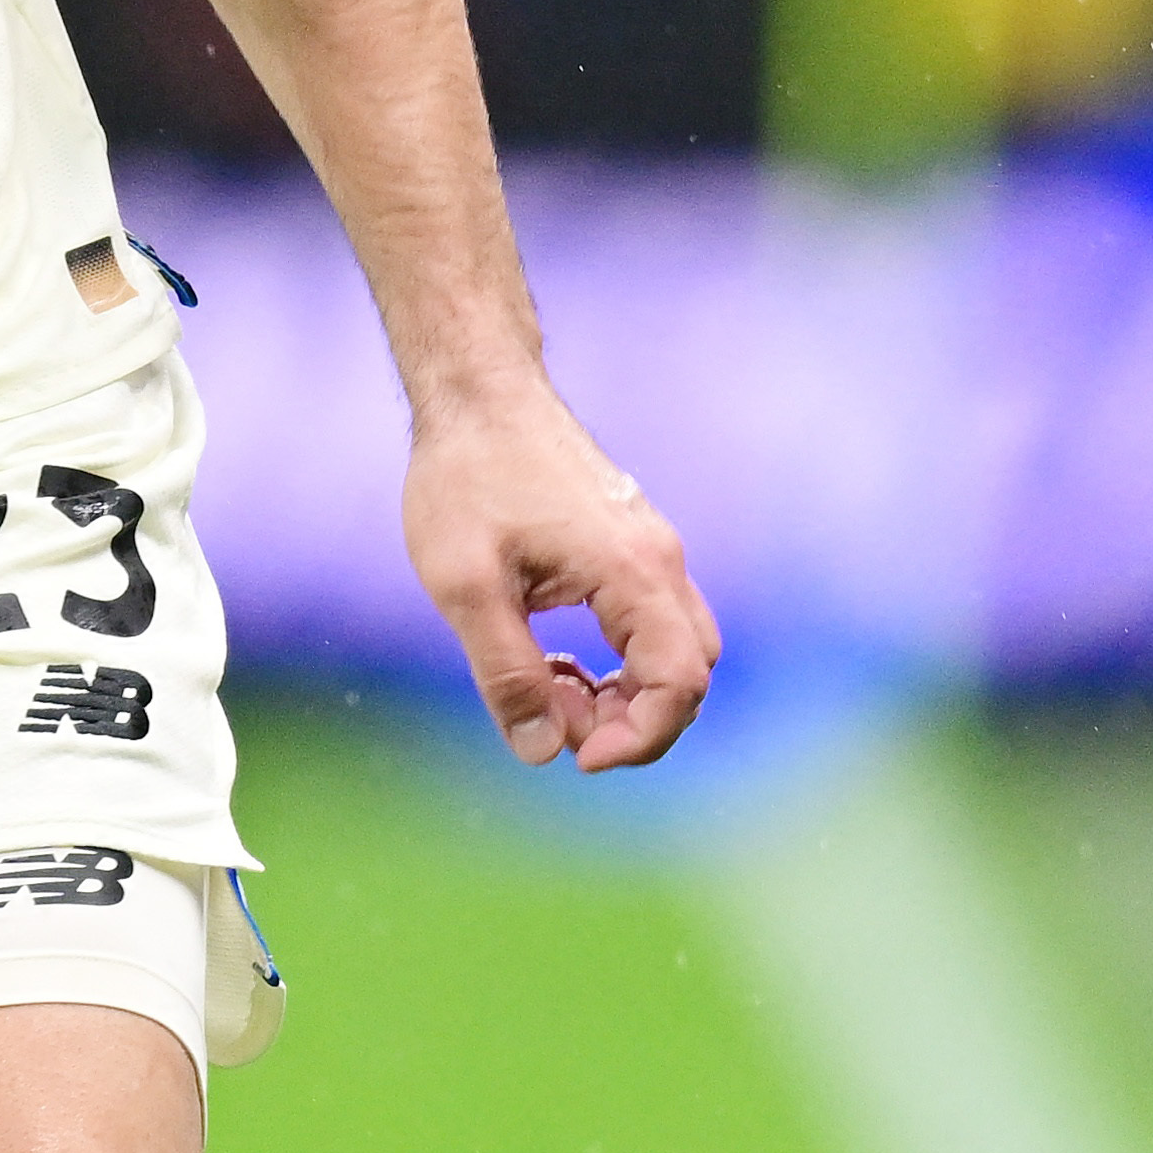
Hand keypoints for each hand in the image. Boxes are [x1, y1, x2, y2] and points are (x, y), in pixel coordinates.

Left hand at [403, 376, 714, 770]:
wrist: (477, 394)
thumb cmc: (465, 479)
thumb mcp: (464, 586)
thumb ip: (506, 672)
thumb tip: (543, 751)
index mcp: (632, 571)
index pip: (679, 683)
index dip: (637, 738)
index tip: (574, 758)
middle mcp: (660, 561)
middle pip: (689, 673)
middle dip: (633, 720)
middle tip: (553, 721)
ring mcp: (650, 551)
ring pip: (673, 650)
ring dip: (621, 692)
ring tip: (544, 687)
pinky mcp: (629, 546)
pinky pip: (648, 624)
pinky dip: (613, 660)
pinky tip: (549, 658)